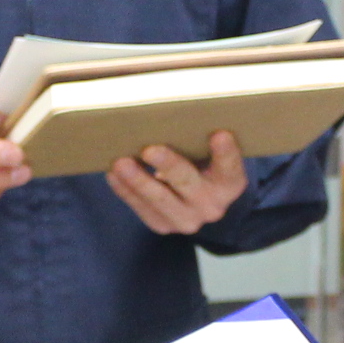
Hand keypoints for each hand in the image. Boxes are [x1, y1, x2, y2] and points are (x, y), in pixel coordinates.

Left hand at [107, 133, 247, 235]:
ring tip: (120, 163)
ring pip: (160, 199)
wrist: (201, 204)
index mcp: (230, 184)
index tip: (219, 134)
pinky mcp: (163, 225)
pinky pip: (141, 208)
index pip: (230, 166)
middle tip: (149, 149)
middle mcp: (212, 205)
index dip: (225, 152)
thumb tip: (168, 117)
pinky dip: (126, 190)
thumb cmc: (204, 166)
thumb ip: (199, 142)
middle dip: (168, 165)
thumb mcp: (212, 156)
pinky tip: (114, 175)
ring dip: (138, 181)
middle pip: (188, 183)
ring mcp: (187, 219)